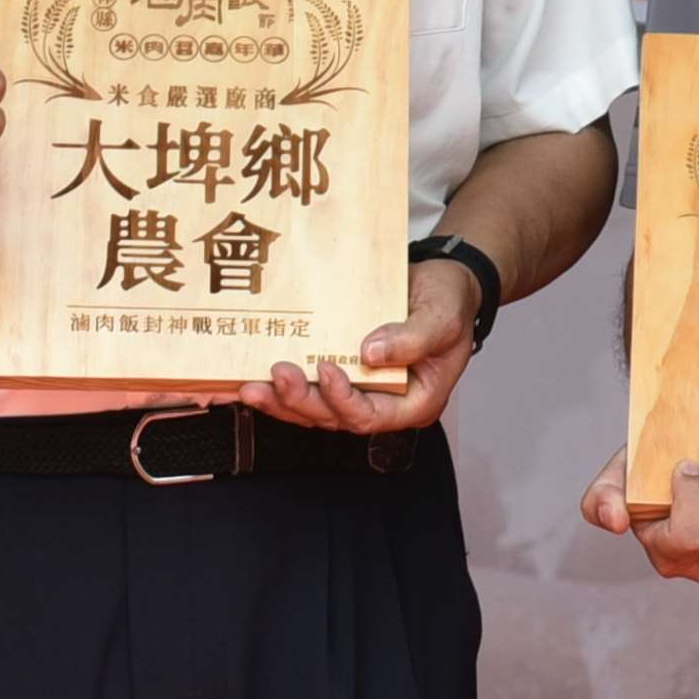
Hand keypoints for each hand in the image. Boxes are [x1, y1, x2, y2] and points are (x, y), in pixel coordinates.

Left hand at [256, 255, 477, 433]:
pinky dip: (279, 386)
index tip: (327, 367)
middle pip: (334, 418)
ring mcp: (359, 389)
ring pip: (313, 409)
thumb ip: (413, 338)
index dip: (343, 399)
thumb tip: (371, 353)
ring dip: (281, 400)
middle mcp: (383, 403)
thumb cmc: (449, 301)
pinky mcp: (339, 372)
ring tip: (250, 386)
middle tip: (277, 374)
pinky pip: (307, 387)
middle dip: (301, 401)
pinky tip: (250, 379)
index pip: (370, 417)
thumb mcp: (442, 317)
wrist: (440, 280)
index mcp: (414, 402)